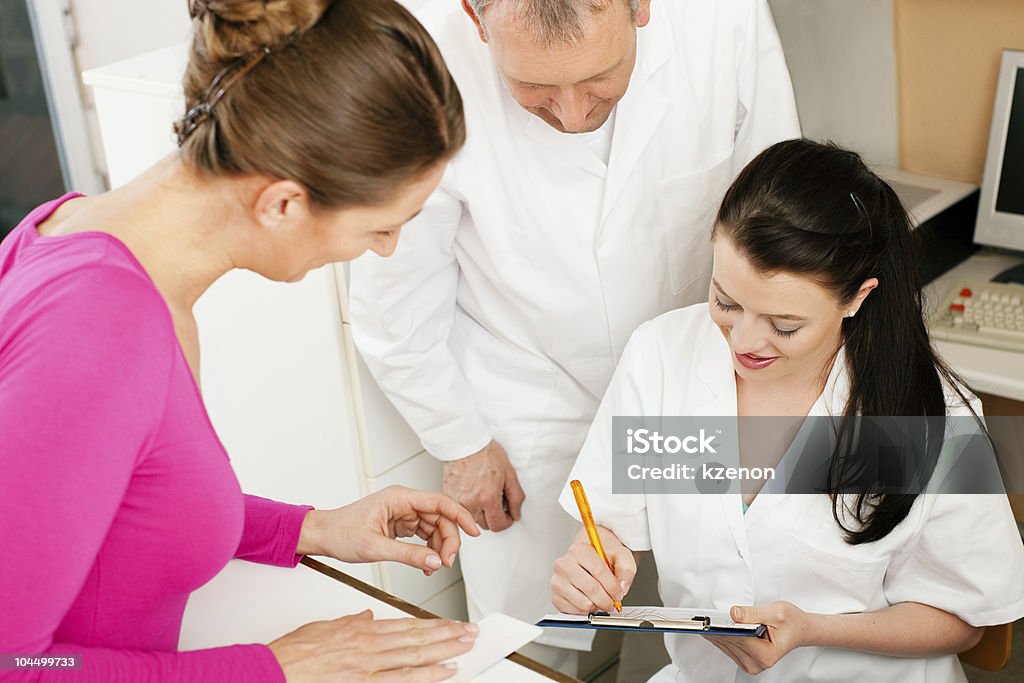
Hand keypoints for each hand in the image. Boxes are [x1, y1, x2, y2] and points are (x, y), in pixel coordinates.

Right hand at [269, 610, 476, 682]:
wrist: (272, 671)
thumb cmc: (293, 654)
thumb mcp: (324, 628)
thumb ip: (349, 623)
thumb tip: (367, 617)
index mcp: (361, 632)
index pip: (406, 625)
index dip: (433, 625)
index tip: (452, 624)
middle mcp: (369, 648)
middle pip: (417, 640)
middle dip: (447, 636)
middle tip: (471, 632)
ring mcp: (368, 669)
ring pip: (415, 658)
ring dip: (445, 652)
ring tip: (466, 648)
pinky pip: (401, 681)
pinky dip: (425, 676)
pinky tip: (444, 672)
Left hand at [298, 486, 479, 575]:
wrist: (323, 536)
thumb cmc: (341, 533)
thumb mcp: (375, 547)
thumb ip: (408, 555)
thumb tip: (434, 561)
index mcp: (399, 497)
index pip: (439, 502)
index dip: (460, 516)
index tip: (474, 531)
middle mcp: (404, 502)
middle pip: (440, 517)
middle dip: (448, 540)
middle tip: (446, 563)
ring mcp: (403, 513)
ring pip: (434, 527)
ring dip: (439, 547)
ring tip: (434, 567)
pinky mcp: (400, 525)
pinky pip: (423, 535)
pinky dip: (428, 550)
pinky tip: (426, 564)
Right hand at [442, 440, 524, 531]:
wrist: (465, 443)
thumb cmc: (485, 453)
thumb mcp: (509, 474)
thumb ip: (516, 497)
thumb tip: (516, 513)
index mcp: (488, 498)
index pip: (498, 525)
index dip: (506, 521)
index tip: (507, 514)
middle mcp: (472, 503)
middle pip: (485, 525)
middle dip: (494, 517)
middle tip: (497, 501)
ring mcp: (458, 501)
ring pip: (472, 519)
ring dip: (481, 512)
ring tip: (484, 495)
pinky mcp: (449, 497)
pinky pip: (461, 509)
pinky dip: (469, 505)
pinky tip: (473, 492)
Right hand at [551, 526, 635, 613]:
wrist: (587, 558)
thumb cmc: (602, 556)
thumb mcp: (620, 555)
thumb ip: (626, 568)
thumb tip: (622, 586)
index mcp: (579, 550)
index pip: (599, 571)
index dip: (613, 586)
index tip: (619, 594)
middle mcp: (564, 564)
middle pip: (591, 589)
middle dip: (607, 600)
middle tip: (612, 602)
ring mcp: (557, 581)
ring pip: (583, 603)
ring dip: (597, 606)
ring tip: (600, 599)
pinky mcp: (555, 597)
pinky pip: (575, 613)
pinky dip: (586, 611)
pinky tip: (589, 601)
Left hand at [703, 602, 810, 674]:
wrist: (799, 629)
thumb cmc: (791, 621)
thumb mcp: (775, 611)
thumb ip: (752, 613)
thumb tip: (733, 614)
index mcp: (766, 654)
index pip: (737, 638)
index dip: (722, 626)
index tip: (708, 620)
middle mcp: (757, 663)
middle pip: (728, 642)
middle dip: (717, 627)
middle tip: (706, 616)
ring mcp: (751, 664)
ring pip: (725, 645)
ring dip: (717, 632)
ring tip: (710, 619)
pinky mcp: (746, 661)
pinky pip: (727, 647)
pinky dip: (722, 636)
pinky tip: (717, 626)